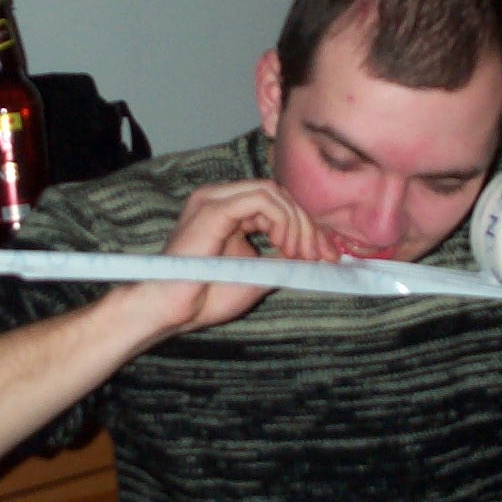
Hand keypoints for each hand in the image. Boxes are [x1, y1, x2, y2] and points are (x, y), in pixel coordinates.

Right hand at [109, 179, 336, 339]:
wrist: (173, 310)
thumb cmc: (206, 295)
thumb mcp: (257, 273)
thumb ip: (282, 258)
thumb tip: (315, 253)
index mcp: (229, 209)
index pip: (278, 203)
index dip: (307, 226)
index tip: (328, 255)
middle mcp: (221, 197)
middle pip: (279, 194)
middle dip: (308, 224)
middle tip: (322, 255)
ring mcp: (215, 198)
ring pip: (273, 191)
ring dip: (296, 223)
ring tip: (300, 254)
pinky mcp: (214, 207)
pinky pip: (261, 199)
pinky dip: (282, 220)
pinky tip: (284, 246)